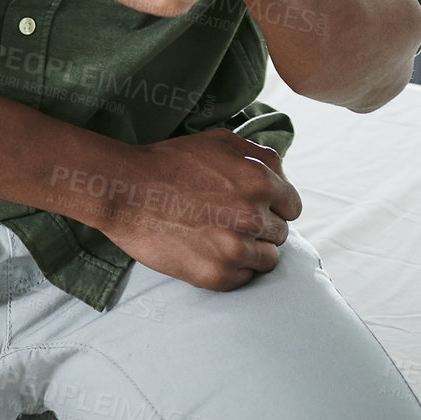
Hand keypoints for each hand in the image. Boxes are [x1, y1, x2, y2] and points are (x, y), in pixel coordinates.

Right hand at [92, 130, 301, 290]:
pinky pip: (245, 279)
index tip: (257, 205)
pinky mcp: (217, 276)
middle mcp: (253, 217)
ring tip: (221, 235)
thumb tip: (282, 177)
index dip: (275, 205)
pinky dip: (233, 268)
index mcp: (259, 181)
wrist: (127, 190)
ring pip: (268, 259)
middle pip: (280, 233)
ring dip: (250, 249)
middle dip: (261, 226)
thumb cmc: (172, 161)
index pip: (293, 206)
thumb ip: (260, 156)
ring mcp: (235, 250)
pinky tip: (209, 249)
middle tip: (230, 218)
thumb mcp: (220, 140)